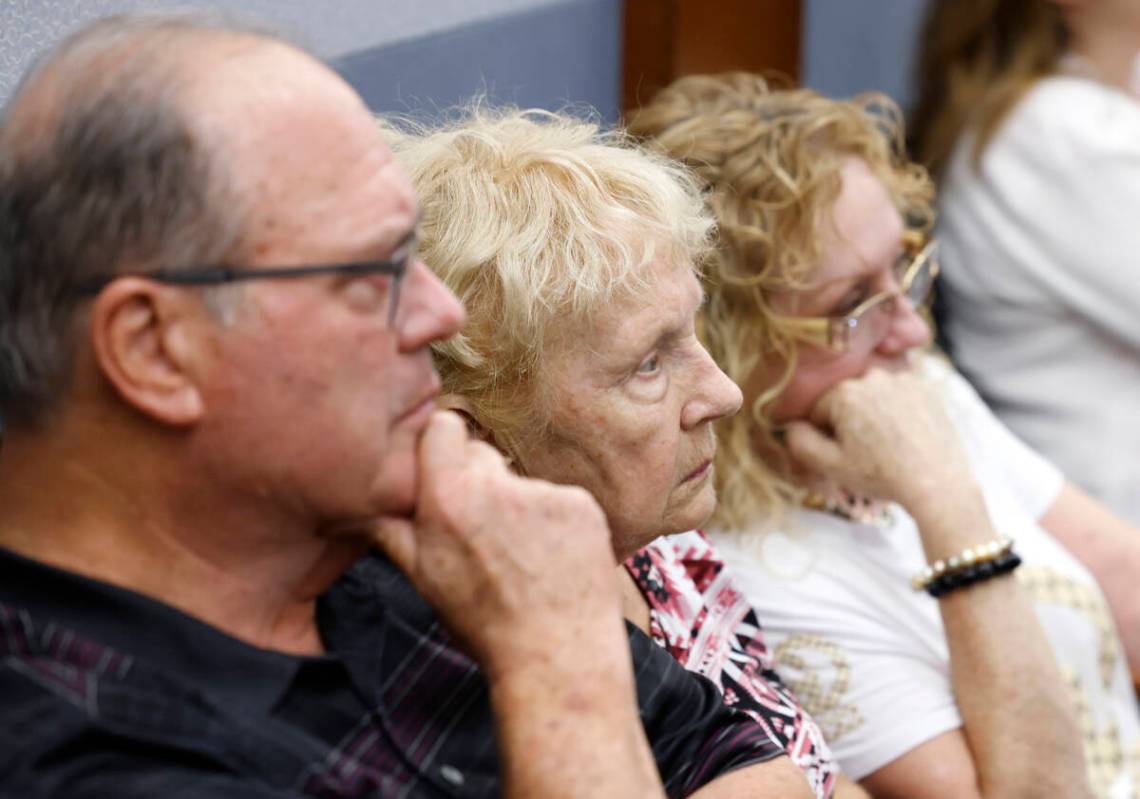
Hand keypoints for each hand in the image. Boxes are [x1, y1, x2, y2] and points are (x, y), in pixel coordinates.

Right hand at [373, 410, 622, 678]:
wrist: (557, 658)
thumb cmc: (484, 625)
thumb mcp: (423, 579)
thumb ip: (389, 531)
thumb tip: (351, 508)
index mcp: (448, 498)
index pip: (443, 427)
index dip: (442, 446)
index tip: (445, 470)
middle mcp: (497, 485)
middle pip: (482, 453)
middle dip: (478, 482)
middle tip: (484, 532)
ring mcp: (544, 493)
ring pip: (522, 482)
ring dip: (519, 507)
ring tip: (524, 558)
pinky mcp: (582, 504)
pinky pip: (561, 500)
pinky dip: (558, 523)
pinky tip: (554, 561)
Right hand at [784, 368, 979, 511]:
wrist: (938, 483)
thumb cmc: (882, 476)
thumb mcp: (830, 466)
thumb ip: (800, 442)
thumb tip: (793, 425)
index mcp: (844, 393)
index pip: (819, 412)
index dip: (826, 437)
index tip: (844, 455)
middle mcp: (872, 377)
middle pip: (846, 402)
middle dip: (849, 424)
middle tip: (867, 454)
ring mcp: (902, 380)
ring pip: (873, 398)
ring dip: (874, 417)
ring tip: (889, 447)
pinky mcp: (926, 388)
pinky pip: (898, 397)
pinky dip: (898, 414)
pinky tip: (906, 438)